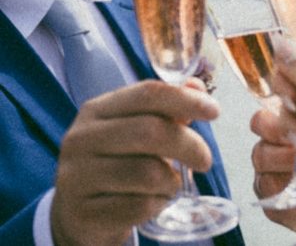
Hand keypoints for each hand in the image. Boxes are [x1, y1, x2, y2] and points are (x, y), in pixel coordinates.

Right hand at [50, 79, 218, 245]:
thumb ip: (167, 109)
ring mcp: (76, 177)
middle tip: (204, 161)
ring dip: (172, 181)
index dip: (186, 100)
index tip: (215, 112)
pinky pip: (139, 206)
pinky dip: (157, 205)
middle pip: (151, 131)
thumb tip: (196, 87)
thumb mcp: (135, 130)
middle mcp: (81, 139)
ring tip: (170, 184)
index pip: (147, 94)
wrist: (77, 212)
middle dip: (189, 146)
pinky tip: (153, 202)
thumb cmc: (116, 163)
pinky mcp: (83, 212)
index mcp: (97, 111)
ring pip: (148, 173)